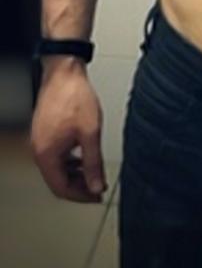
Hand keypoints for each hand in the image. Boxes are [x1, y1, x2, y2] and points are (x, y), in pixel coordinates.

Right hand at [29, 68, 107, 202]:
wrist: (64, 71)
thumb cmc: (74, 96)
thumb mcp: (90, 133)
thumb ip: (93, 163)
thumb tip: (96, 186)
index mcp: (47, 154)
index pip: (61, 189)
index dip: (81, 196)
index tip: (96, 195)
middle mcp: (39, 149)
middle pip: (57, 180)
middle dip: (79, 186)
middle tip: (97, 186)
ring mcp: (40, 139)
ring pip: (56, 168)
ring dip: (75, 173)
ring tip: (93, 172)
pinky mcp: (44, 130)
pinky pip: (55, 154)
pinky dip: (70, 160)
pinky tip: (83, 154)